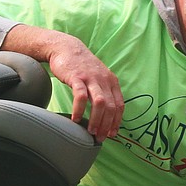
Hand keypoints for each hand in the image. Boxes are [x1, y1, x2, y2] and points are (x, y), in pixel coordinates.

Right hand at [3, 25, 125, 142]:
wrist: (66, 48)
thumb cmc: (81, 67)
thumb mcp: (98, 78)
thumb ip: (103, 92)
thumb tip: (105, 114)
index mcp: (112, 82)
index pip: (120, 105)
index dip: (117, 121)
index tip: (113, 134)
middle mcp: (104, 80)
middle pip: (111, 107)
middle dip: (107, 125)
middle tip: (101, 137)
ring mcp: (91, 78)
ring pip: (100, 103)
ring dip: (97, 120)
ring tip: (91, 131)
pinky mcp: (77, 77)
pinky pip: (81, 96)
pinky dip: (80, 110)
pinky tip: (75, 119)